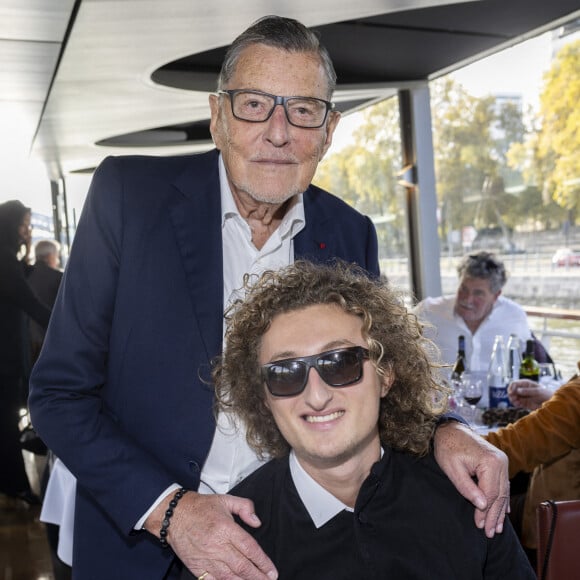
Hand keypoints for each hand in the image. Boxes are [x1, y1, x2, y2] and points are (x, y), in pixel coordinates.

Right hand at [145, 491, 277, 579]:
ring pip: (230, 577)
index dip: (263, 561)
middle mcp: (217, 545)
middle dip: (258, 576)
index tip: (272, 570)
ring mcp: (206, 558)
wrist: (174, 515)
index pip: (249, 548)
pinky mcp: (197, 567)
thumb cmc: (200, 507)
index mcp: (226, 528)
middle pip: (242, 566)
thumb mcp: (226, 499)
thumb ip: (245, 507)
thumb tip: (257, 522)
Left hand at [434, 422, 508, 537]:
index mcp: (490, 462)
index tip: (480, 526)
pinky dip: (502, 498)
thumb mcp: (452, 469)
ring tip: (497, 528)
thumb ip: (467, 488)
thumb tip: (482, 505)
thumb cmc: (447, 447)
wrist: (449, 429)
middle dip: (493, 515)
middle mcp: (500, 462)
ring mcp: (502, 461)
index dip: (485, 512)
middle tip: (489, 533)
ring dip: (499, 510)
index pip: (490, 494)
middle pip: (499, 495)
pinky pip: (503, 484)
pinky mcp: (498, 461)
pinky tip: (503, 511)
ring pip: (503, 491)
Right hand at [508, 379, 551, 409]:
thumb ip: (527, 391)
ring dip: (512, 400)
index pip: (514, 383)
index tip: (512, 393)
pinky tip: (519, 405)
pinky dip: (515, 404)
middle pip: (511, 390)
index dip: (511, 388)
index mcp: (525, 384)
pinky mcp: (523, 402)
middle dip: (511, 395)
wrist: (550, 403)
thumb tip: (517, 390)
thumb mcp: (537, 392)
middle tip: (514, 399)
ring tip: (517, 403)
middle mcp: (522, 389)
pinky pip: (516, 403)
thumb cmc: (545, 395)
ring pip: (512, 397)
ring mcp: (522, 396)